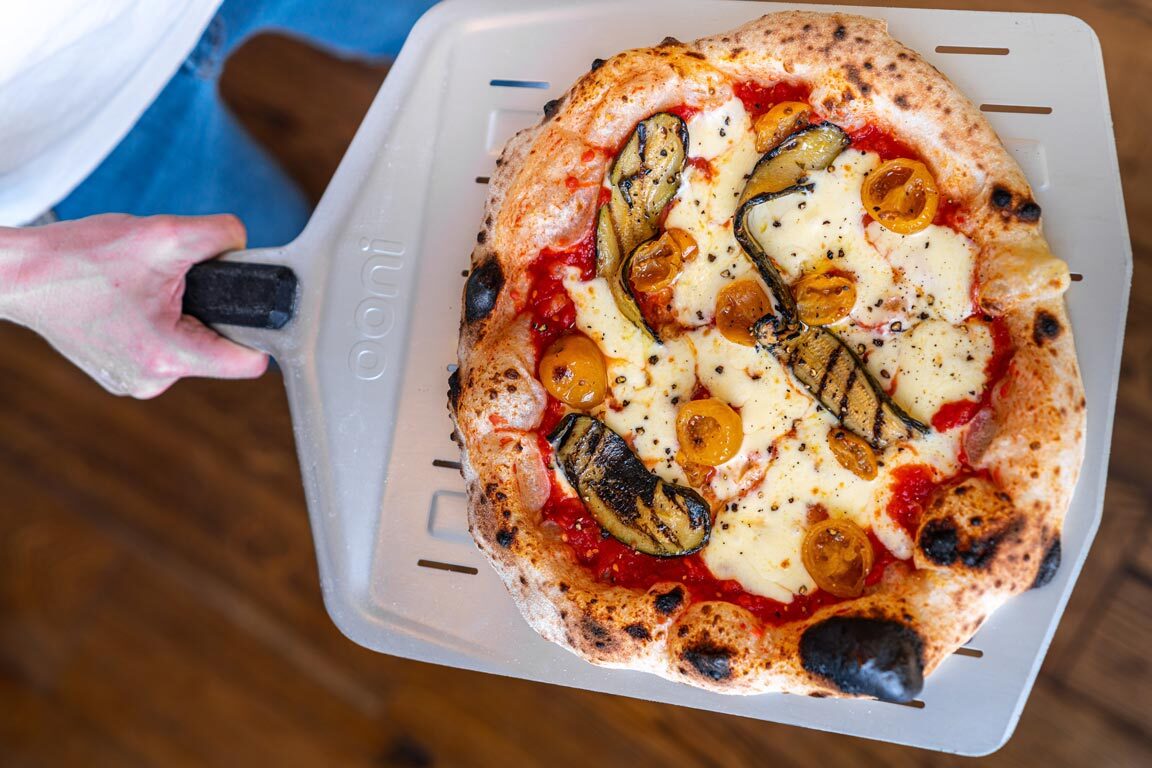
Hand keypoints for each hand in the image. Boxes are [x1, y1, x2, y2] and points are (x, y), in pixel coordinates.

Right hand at [0, 214, 268, 397]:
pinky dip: (156, 324)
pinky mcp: (120, 376)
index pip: (249, 362)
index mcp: (169, 356)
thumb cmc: (82, 256)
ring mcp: (134, 383)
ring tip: (143, 289)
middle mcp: (153, 381)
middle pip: (218, 349)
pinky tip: (130, 302)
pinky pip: (161, 349)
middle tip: (172, 282)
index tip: (250, 304)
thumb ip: (220, 236)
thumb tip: (246, 246)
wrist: (19, 275)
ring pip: (189, 347)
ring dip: (180, 315)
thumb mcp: (163, 234)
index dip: (257, 330)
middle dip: (207, 312)